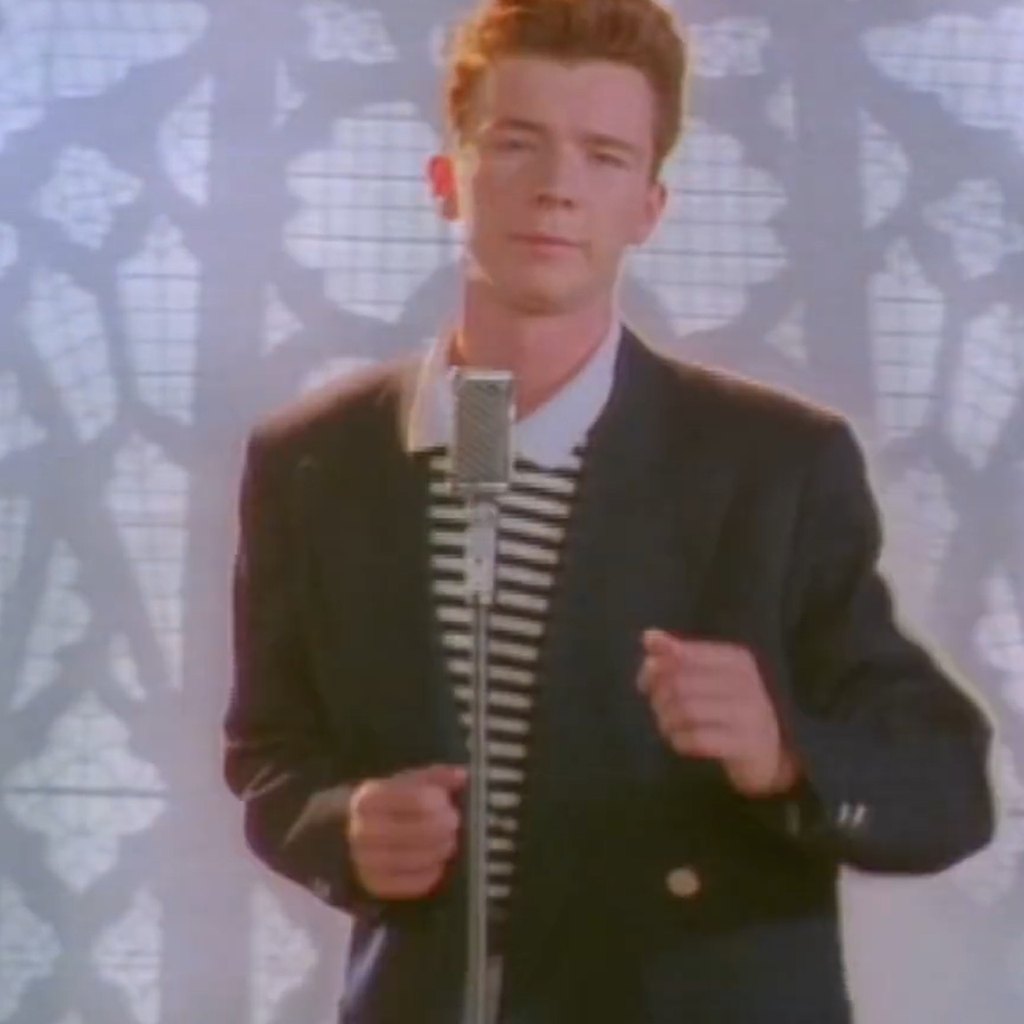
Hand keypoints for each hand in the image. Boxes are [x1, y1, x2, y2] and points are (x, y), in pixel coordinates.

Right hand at [348, 764, 466, 899]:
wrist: (346, 836)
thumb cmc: (383, 805)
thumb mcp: (402, 783)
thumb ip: (433, 777)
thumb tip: (462, 775)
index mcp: (369, 799)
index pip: (419, 800)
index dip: (440, 801)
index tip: (447, 801)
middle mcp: (362, 831)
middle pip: (422, 832)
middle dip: (446, 827)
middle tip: (453, 824)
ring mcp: (366, 862)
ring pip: (420, 858)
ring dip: (442, 849)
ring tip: (447, 841)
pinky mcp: (375, 887)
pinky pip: (416, 883)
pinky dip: (433, 872)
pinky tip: (436, 861)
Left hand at [638, 630, 800, 797]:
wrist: (769, 754)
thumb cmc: (730, 708)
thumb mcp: (708, 676)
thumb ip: (677, 656)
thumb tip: (649, 637)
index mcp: (736, 659)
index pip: (683, 655)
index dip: (654, 669)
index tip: (644, 684)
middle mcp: (747, 682)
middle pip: (680, 683)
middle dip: (659, 698)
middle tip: (658, 709)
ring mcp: (749, 714)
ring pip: (686, 711)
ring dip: (666, 721)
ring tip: (668, 726)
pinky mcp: (746, 745)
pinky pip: (697, 739)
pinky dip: (679, 740)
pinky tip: (680, 741)